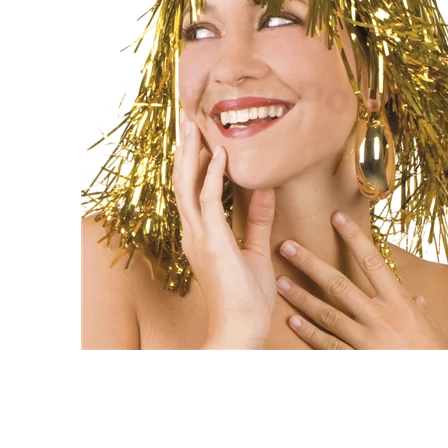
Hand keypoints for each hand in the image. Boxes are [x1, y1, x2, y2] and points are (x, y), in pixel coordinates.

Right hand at [173, 113, 276, 349]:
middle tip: (190, 120)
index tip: (200, 137)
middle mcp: (193, 232)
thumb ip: (258, 220)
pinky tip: (218, 155)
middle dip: (186, 150)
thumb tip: (265, 190)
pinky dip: (212, 175)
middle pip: (183, 181)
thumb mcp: (255, 251)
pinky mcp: (211, 241)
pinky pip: (208, 200)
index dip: (194, 162)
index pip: (192, 190)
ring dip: (191, 153)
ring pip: (187, 184)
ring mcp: (198, 236)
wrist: (241, 328)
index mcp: (201, 234)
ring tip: (195, 126)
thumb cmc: (246, 298)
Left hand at [275, 212, 447, 349]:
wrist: (438, 376)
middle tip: (287, 247)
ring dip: (301, 297)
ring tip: (280, 282)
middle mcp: (380, 317)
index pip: (372, 261)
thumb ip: (419, 310)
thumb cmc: (435, 353)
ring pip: (326, 314)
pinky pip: (328, 345)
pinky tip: (293, 321)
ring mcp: (366, 340)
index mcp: (399, 302)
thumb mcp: (430, 327)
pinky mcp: (357, 359)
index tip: (336, 217)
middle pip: (339, 284)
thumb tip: (418, 299)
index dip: (353, 237)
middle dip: (310, 264)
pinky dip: (309, 333)